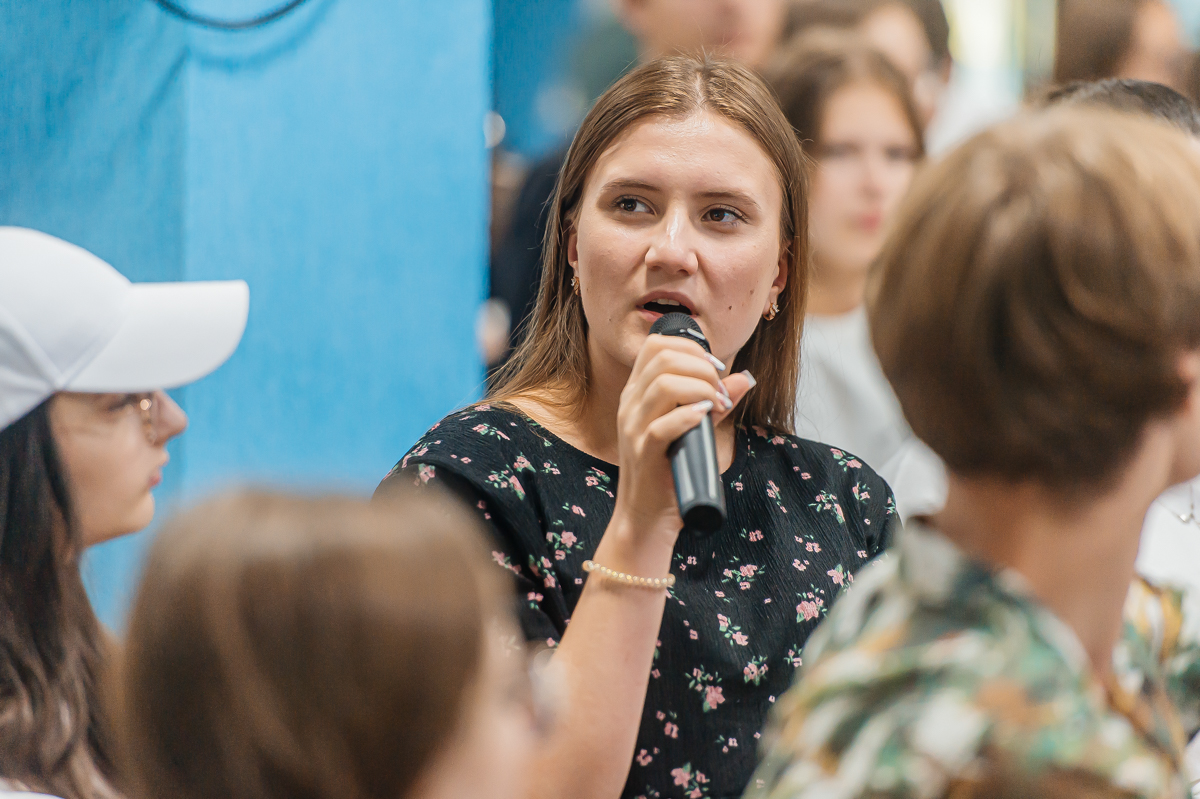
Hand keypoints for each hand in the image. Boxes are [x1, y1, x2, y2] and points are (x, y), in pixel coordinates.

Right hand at [611, 334, 752, 548]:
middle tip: (721, 393)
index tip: (716, 369)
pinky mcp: (642, 453)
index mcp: (637, 393)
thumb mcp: (692, 429)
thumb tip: (744, 378)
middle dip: (702, 368)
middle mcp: (630, 404)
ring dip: (701, 389)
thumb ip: (714, 402)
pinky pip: (661, 426)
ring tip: (717, 406)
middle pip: (662, 358)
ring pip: (663, 385)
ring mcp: (632, 428)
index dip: (691, 347)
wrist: (646, 517)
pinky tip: (705, 418)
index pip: (656, 345)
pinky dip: (689, 417)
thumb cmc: (668, 470)